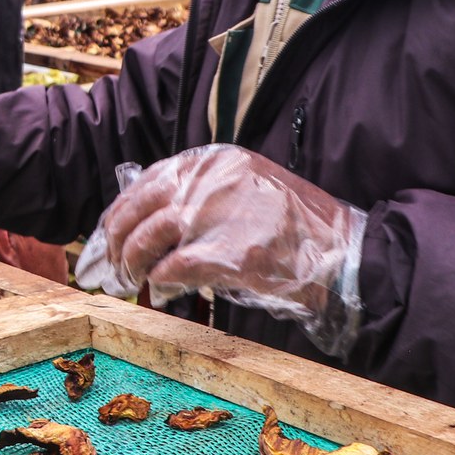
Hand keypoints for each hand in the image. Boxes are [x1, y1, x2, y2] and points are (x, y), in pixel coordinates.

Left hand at [80, 144, 366, 354]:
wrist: (343, 252)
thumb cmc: (296, 227)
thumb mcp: (247, 188)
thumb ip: (202, 193)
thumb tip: (149, 220)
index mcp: (215, 161)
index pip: (147, 181)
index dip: (121, 212)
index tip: (110, 234)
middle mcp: (210, 181)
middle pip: (139, 208)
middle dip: (118, 240)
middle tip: (114, 266)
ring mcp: (217, 215)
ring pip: (148, 238)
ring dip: (135, 264)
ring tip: (136, 281)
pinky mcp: (226, 254)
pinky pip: (172, 269)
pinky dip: (161, 283)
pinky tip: (165, 293)